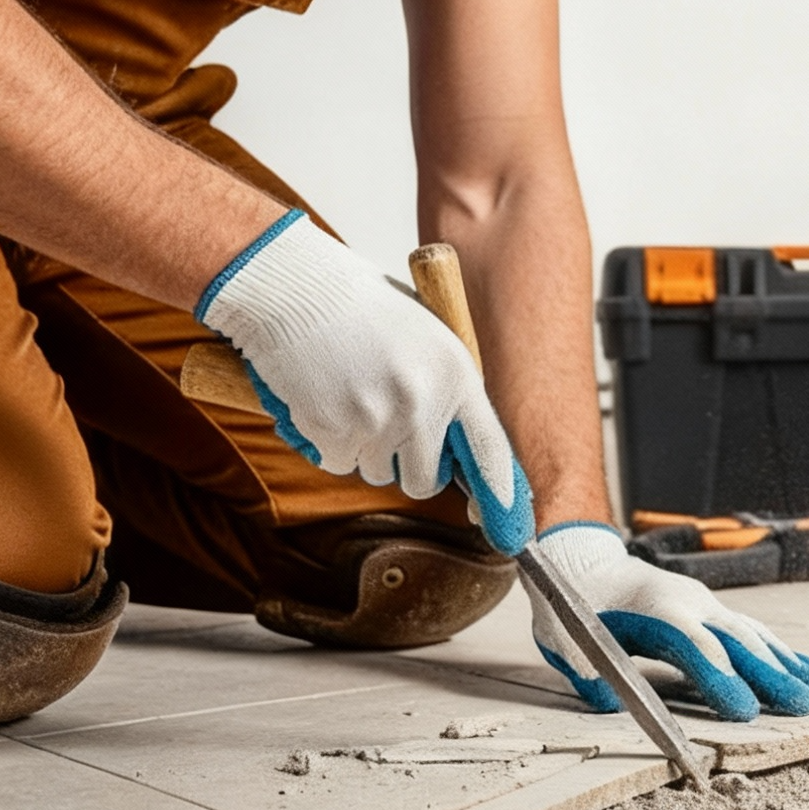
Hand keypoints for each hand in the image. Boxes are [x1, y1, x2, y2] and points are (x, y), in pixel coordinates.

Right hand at [198, 211, 533, 554]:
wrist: (300, 289)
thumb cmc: (364, 310)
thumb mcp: (428, 339)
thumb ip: (447, 390)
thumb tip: (459, 449)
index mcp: (457, 375)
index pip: (489, 447)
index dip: (499, 490)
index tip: (508, 520)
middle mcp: (423, 403)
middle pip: (425, 480)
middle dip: (408, 469)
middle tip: (389, 433)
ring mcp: (377, 419)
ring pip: (375, 472)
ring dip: (363, 450)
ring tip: (351, 395)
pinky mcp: (333, 429)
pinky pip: (336, 463)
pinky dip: (328, 443)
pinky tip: (325, 399)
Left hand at [530, 522, 808, 721]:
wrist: (581, 561)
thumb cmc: (571, 605)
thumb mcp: (562, 638)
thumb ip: (586, 669)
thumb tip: (609, 699)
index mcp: (656, 608)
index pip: (695, 646)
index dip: (720, 679)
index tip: (744, 712)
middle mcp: (690, 602)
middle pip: (738, 642)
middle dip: (772, 675)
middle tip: (804, 706)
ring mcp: (706, 604)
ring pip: (754, 636)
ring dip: (788, 665)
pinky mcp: (712, 611)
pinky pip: (754, 633)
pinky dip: (784, 653)